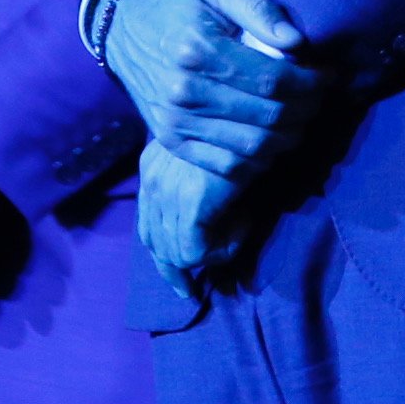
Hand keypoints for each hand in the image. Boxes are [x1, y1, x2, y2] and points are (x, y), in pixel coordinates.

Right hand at [98, 0, 316, 181]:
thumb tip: (298, 42)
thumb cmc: (182, 4)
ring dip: (288, 138)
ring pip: (252, 147)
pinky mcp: (171, 141)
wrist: (126, 25)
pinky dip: (259, 162)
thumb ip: (260, 10)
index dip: (309, 82)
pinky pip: (226, 166)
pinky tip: (275, 143)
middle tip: (322, 99)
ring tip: (304, 120)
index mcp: (199, 50)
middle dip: (306, 111)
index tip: (328, 77)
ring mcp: (175, 122)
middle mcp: (184, 92)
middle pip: (266, 116)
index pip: (272, 80)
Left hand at [135, 139, 246, 291]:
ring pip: (176, 253)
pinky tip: (243, 229)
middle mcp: (152, 179)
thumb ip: (198, 188)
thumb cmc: (243, 132)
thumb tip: (207, 233)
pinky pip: (196, 252)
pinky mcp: (189, 202)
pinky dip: (221, 252)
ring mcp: (167, 191)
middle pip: (153, 244)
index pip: (146, 226)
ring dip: (210, 255)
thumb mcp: (211, 159)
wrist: (258, 111)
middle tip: (190, 292)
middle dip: (173, 272)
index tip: (180, 277)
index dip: (163, 255)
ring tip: (240, 234)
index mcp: (152, 166)